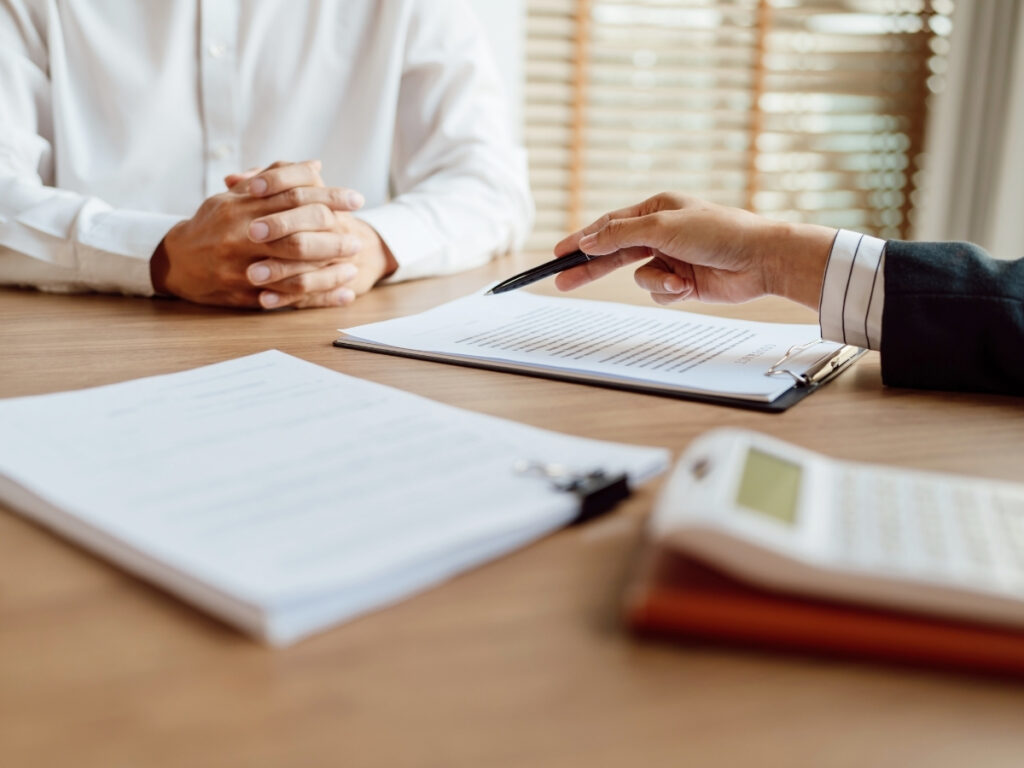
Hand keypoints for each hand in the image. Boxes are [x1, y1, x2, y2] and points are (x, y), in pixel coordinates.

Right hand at [151, 160, 371, 308]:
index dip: (329, 197)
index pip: (293, 197)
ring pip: (294, 268)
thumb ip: (274, 180)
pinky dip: (320, 298)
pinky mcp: (245, 294)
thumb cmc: (212, 224)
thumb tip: (315, 166)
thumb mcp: (236, 196)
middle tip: (357, 238)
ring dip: (329, 269)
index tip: (356, 200)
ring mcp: (243, 267)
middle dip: (333, 236)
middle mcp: (242, 236)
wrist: (176, 262)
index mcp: (242, 207)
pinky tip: (344, 295)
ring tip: (354, 266)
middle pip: (297, 234)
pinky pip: (289, 298)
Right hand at [552, 193, 836, 308]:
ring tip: (678, 280)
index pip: (608, 225)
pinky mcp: (682, 282)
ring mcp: (671, 258)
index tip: (557, 253)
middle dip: (591, 269)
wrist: (761, 260)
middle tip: (562, 281)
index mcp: (655, 209)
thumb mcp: (662, 227)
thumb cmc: (717, 232)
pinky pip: (658, 292)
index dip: (582, 240)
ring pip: (639, 278)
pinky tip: (689, 286)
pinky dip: (670, 292)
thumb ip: (620, 234)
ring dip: (656, 282)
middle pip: (614, 253)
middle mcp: (660, 232)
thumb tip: (588, 240)